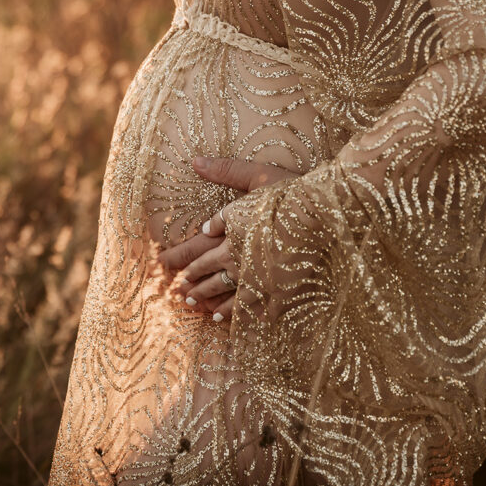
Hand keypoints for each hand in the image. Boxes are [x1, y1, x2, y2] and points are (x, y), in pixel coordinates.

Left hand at [157, 156, 297, 321]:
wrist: (320, 216)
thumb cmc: (288, 193)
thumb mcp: (254, 175)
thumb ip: (224, 172)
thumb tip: (195, 164)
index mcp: (230, 235)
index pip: (197, 251)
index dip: (180, 259)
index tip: (165, 265)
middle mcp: (239, 261)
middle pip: (210, 276)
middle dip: (193, 286)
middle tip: (179, 295)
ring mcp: (259, 279)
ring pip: (229, 296)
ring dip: (213, 304)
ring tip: (201, 310)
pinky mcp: (279, 292)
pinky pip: (257, 309)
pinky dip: (244, 317)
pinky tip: (239, 322)